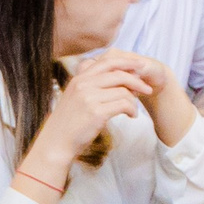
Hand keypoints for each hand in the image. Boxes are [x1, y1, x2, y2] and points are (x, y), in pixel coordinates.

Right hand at [33, 50, 160, 166]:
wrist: (56, 142)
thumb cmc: (68, 122)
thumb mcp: (75, 97)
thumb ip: (90, 85)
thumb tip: (118, 77)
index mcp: (79, 78)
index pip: (107, 61)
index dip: (127, 62)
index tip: (140, 66)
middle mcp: (83, 84)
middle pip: (119, 74)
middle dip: (137, 80)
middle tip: (147, 89)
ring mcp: (89, 98)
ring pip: (123, 91)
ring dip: (134, 101)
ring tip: (134, 110)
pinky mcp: (96, 112)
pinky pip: (124, 105)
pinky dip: (132, 110)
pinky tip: (131, 116)